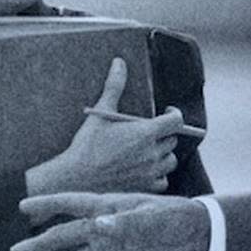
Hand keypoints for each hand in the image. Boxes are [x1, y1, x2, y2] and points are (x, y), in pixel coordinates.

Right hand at [10, 192, 210, 250]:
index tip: (23, 207)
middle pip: (67, 236)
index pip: (72, 204)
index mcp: (109, 208)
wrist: (194, 235)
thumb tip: (96, 224)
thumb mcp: (153, 217)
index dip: (48, 205)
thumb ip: (126, 222)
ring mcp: (111, 246)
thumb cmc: (174, 217)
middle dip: (42, 244)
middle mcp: (104, 227)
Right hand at [25, 58, 183, 195]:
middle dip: (165, 133)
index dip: (175, 114)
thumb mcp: (101, 113)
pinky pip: (162, 180)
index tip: (166, 112)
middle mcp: (152, 153)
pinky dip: (158, 174)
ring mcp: (150, 172)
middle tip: (151, 131)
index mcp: (146, 133)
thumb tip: (119, 63)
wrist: (73, 180)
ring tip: (148, 149)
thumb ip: (114, 87)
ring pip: (170, 161)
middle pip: (172, 140)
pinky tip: (145, 169)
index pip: (177, 121)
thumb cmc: (87, 146)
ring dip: (163, 154)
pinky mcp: (144, 188)